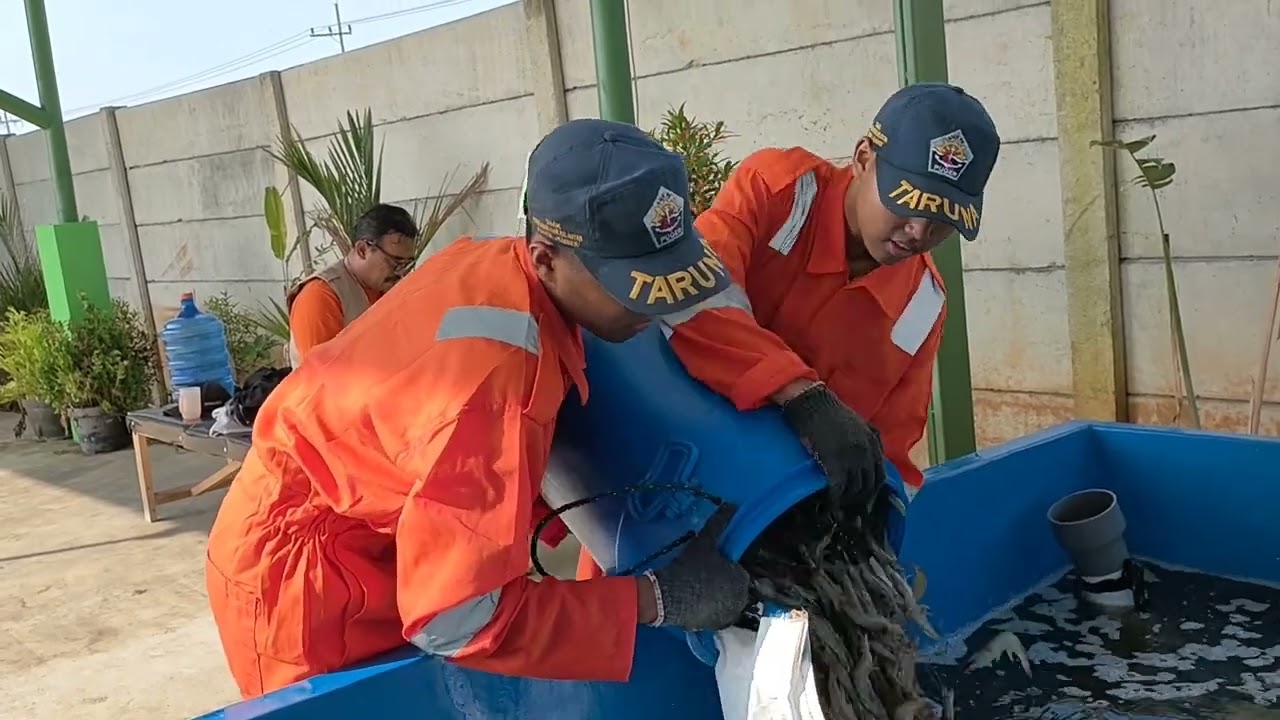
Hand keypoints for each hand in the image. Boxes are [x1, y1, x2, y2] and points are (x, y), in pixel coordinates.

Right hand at [648, 505, 750, 630]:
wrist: (668, 596)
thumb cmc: (690, 567)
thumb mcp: (704, 542)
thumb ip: (719, 523)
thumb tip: (732, 504)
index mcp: (741, 579)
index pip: (737, 572)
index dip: (724, 568)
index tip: (709, 566)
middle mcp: (740, 599)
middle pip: (733, 588)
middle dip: (721, 583)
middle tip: (701, 576)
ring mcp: (727, 615)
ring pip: (724, 602)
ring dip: (715, 597)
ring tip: (696, 589)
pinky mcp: (713, 627)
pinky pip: (715, 615)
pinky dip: (708, 610)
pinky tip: (694, 602)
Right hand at [780, 382, 885, 506]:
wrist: (813, 404)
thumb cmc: (831, 412)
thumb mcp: (859, 423)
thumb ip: (870, 439)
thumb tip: (872, 457)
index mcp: (873, 442)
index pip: (880, 475)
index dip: (873, 489)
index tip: (864, 496)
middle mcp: (866, 452)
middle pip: (869, 485)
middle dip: (860, 498)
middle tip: (850, 503)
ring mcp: (851, 458)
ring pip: (855, 489)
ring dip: (847, 499)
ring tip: (838, 503)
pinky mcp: (834, 462)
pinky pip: (839, 487)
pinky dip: (835, 498)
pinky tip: (829, 502)